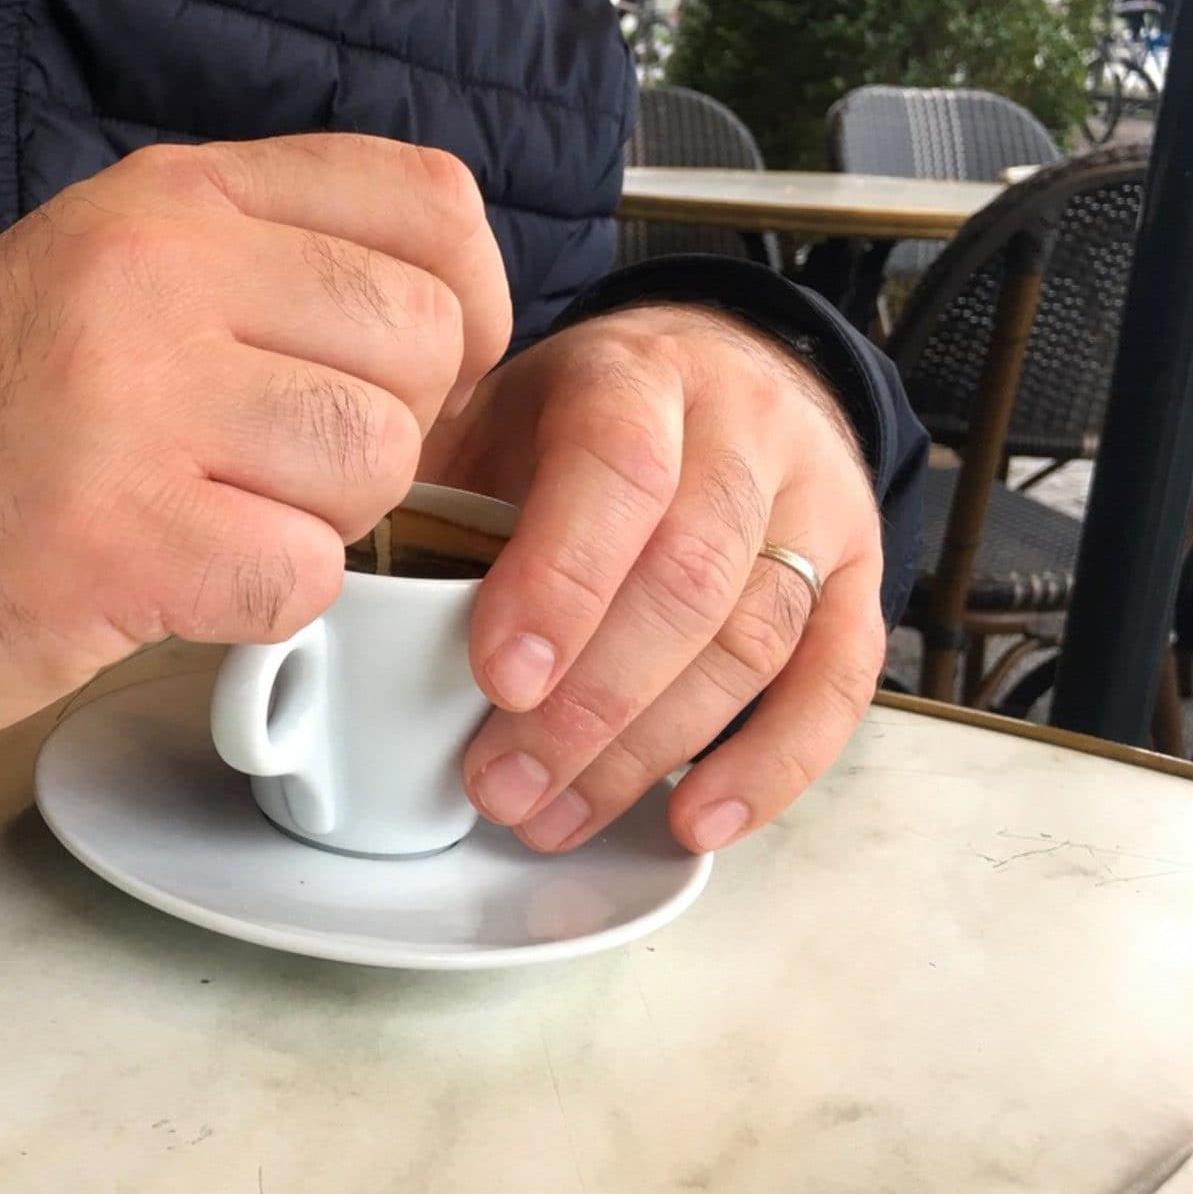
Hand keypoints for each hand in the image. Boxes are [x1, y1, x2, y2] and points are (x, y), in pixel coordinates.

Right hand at [0, 136, 510, 746]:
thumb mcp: (118, 268)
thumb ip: (270, 257)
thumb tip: (450, 314)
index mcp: (174, 196)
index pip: (426, 202)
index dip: (468, 302)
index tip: (422, 369)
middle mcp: (158, 273)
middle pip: (418, 341)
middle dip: (387, 430)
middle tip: (290, 467)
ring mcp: (134, 402)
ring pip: (373, 461)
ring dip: (322, 519)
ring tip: (223, 518)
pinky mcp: (119, 537)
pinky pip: (302, 575)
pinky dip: (265, 600)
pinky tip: (184, 579)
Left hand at [421, 303, 884, 855]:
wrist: (717, 370)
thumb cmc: (578, 414)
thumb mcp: (494, 405)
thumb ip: (431, 471)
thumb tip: (334, 566)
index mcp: (635, 374)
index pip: (618, 469)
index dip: (561, 580)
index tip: (494, 678)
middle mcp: (743, 429)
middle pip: (689, 576)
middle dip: (589, 703)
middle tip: (499, 786)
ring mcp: (816, 503)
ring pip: (755, 639)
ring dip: (650, 749)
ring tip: (555, 817)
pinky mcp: (858, 575)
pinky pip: (838, 682)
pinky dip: (771, 766)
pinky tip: (694, 822)